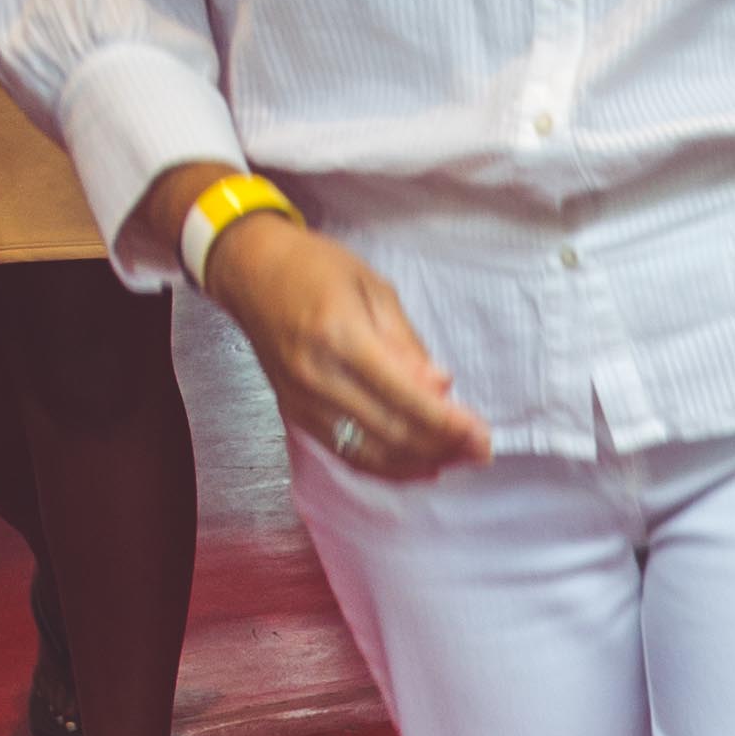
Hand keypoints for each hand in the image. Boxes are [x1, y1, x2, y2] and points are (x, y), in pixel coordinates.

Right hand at [145, 184, 491, 480]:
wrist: (252, 272)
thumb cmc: (315, 269)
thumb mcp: (373, 288)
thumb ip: (408, 344)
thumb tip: (442, 388)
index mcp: (341, 336)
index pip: (405, 397)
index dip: (448, 424)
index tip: (482, 436)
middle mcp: (318, 376)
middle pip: (391, 433)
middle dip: (443, 448)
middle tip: (479, 451)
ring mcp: (303, 400)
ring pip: (371, 453)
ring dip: (419, 463)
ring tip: (456, 459)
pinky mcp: (296, 414)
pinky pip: (347, 454)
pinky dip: (387, 466)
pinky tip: (418, 465)